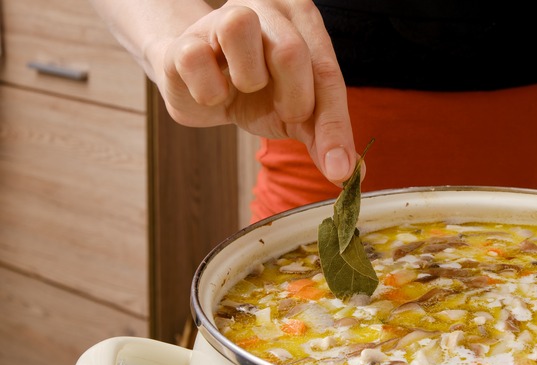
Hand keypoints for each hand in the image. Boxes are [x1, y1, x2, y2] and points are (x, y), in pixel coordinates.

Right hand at [150, 0, 357, 183]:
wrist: (202, 86)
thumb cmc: (258, 93)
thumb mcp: (298, 113)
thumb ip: (323, 136)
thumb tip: (347, 173)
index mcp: (304, 20)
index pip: (328, 74)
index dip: (335, 126)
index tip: (339, 169)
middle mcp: (267, 7)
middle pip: (290, 51)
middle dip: (293, 99)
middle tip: (284, 112)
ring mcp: (222, 17)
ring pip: (239, 28)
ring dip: (247, 78)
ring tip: (244, 88)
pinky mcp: (185, 40)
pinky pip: (197, 61)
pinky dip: (209, 91)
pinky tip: (214, 91)